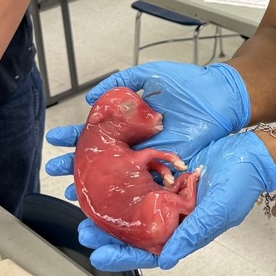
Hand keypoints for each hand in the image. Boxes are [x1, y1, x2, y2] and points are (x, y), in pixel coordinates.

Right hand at [45, 61, 251, 190]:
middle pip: (101, 156)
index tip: (55, 140)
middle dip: (76, 163)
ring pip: (116, 174)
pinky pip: (141, 184)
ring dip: (94, 183)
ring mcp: (150, 157)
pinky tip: (109, 200)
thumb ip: (122, 83)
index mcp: (130, 121)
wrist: (221, 97)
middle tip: (54, 170)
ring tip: (71, 191)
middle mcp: (136, 142)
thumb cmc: (189, 84)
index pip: (96, 130)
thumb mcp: (150, 75)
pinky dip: (125, 194)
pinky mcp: (166, 169)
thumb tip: (91, 96)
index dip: (75, 136)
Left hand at [79, 131, 275, 270]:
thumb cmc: (243, 185)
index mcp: (183, 230)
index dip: (122, 256)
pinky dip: (125, 176)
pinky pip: (142, 176)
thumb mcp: (217, 212)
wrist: (254, 151)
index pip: (147, 251)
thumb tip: (164, 261)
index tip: (98, 256)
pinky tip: (109, 172)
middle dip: (108, 232)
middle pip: (134, 228)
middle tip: (85, 230)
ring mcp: (169, 192)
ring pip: (134, 202)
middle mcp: (172, 214)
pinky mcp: (168, 170)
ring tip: (88, 201)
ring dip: (112, 203)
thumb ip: (191, 234)